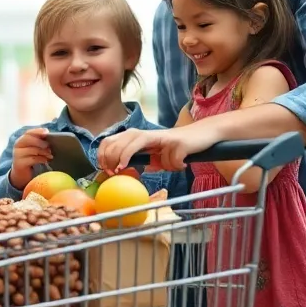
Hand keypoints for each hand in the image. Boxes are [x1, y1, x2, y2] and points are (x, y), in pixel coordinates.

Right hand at [8, 128, 51, 189]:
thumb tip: (50, 136)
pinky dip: (41, 159)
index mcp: (22, 140)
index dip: (37, 131)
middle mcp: (18, 146)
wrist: (22, 174)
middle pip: (28, 139)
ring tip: (50, 155)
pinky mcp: (19, 164)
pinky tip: (46, 160)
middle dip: (40, 141)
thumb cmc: (31, 159)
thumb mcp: (35, 149)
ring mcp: (17, 155)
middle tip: (49, 146)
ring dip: (43, 152)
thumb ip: (40, 142)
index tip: (47, 132)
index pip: (28, 132)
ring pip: (31, 149)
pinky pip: (32, 159)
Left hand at [98, 126, 219, 172]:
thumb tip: (124, 172)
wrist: (201, 136)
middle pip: (120, 141)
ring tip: (126, 168)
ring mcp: (162, 137)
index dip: (103, 154)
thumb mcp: (153, 157)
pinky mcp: (178, 143)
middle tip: (114, 173)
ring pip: (136, 142)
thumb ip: (139, 161)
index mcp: (137, 137)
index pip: (111, 140)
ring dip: (127, 156)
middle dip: (112, 158)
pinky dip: (174, 165)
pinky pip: (171, 158)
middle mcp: (146, 134)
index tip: (104, 170)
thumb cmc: (175, 149)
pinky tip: (181, 165)